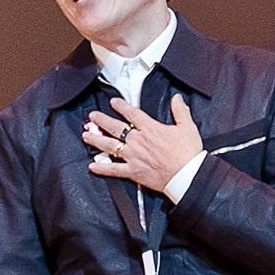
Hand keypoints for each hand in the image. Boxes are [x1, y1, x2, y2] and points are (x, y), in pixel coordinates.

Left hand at [85, 93, 205, 196]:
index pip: (132, 114)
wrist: (187, 175)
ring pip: (110, 146)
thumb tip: (177, 98)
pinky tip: (92, 166)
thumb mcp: (187, 127)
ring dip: (96, 140)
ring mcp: (133, 157)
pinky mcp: (133, 172)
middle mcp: (138, 141)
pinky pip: (114, 170)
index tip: (113, 102)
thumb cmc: (188, 153)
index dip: (121, 106)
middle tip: (92, 116)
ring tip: (86, 136)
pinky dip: (102, 169)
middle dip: (102, 120)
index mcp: (150, 129)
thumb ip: (180, 111)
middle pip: (115, 128)